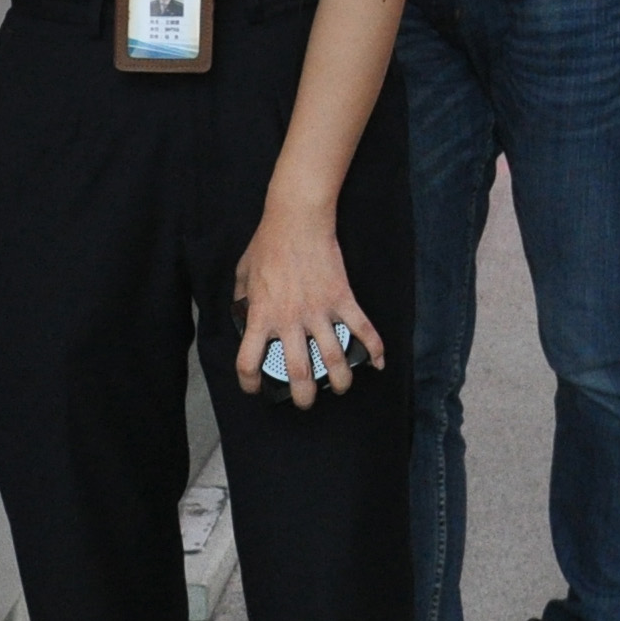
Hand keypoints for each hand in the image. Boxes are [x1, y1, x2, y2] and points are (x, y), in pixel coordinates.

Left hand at [232, 200, 385, 408]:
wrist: (297, 220)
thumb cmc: (267, 243)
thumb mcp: (243, 273)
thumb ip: (241, 299)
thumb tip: (242, 313)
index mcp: (261, 316)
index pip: (248, 362)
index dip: (249, 382)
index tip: (255, 387)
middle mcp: (290, 320)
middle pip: (299, 373)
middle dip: (303, 396)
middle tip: (305, 401)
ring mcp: (319, 311)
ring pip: (334, 358)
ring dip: (340, 381)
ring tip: (339, 388)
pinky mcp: (342, 299)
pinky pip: (363, 328)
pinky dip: (375, 348)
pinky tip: (378, 363)